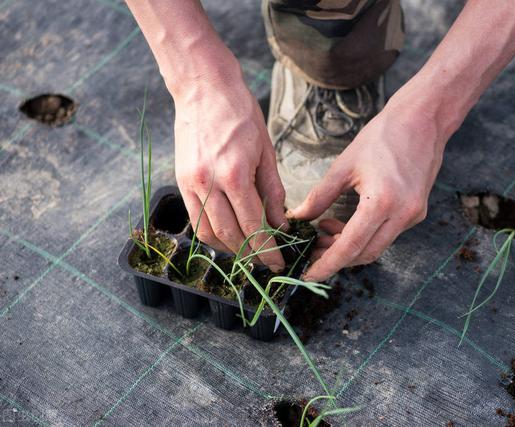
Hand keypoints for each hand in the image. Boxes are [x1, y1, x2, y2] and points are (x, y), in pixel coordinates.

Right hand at [173, 68, 286, 271]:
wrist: (204, 88)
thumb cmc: (240, 114)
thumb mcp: (266, 151)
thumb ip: (272, 191)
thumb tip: (279, 224)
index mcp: (235, 175)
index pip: (253, 226)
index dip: (267, 250)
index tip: (278, 264)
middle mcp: (209, 183)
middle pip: (229, 235)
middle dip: (250, 255)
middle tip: (266, 262)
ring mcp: (190, 183)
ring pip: (207, 232)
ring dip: (228, 248)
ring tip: (247, 252)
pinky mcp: (180, 181)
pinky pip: (194, 218)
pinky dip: (210, 233)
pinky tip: (227, 235)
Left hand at [289, 96, 446, 280]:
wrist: (422, 121)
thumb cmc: (381, 137)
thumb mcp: (344, 165)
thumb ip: (319, 196)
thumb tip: (298, 217)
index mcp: (381, 202)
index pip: (350, 246)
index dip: (327, 264)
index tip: (308, 275)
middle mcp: (402, 215)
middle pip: (364, 254)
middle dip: (336, 257)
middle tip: (312, 247)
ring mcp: (413, 215)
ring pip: (377, 247)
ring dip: (349, 245)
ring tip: (325, 228)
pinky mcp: (417, 212)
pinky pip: (387, 234)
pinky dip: (365, 234)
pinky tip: (348, 220)